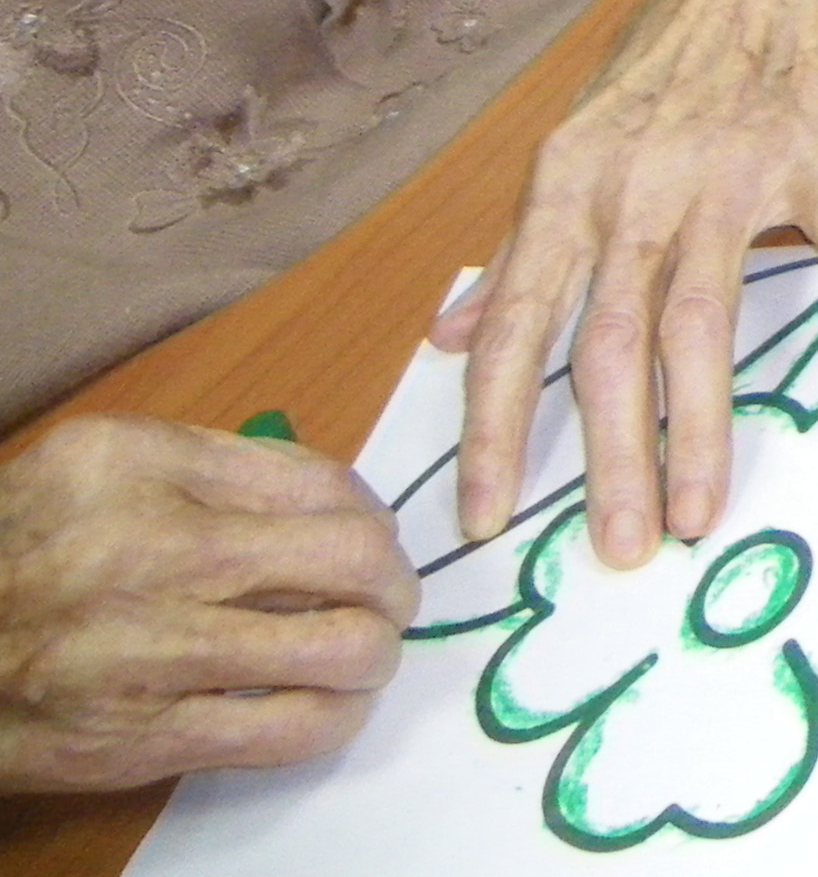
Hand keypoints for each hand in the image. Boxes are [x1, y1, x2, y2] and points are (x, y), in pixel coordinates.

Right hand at [0, 415, 416, 793]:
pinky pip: (285, 733)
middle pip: (350, 560)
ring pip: (339, 651)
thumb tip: (332, 493)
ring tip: (363, 650)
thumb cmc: (23, 547)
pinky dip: (335, 718)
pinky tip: (329, 704)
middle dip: (394, 581)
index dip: (368, 513)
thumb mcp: (101, 462)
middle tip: (389, 595)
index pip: (321, 484)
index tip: (368, 535)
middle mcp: (152, 559)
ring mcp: (150, 657)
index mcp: (143, 473)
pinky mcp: (143, 741)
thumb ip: (220, 462)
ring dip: (375, 652)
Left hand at [437, 0, 817, 573]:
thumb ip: (521, 256)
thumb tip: (457, 339)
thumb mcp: (570, 153)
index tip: (486, 518)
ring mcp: (726, 175)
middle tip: (618, 549)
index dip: (495, 429)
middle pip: (613, 343)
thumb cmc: (663, 69)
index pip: (519, 329)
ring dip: (700, 423)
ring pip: (704, 318)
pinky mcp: (809, 159)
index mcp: (567, 192)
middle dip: (611, 458)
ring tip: (700, 510)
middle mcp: (637, 191)